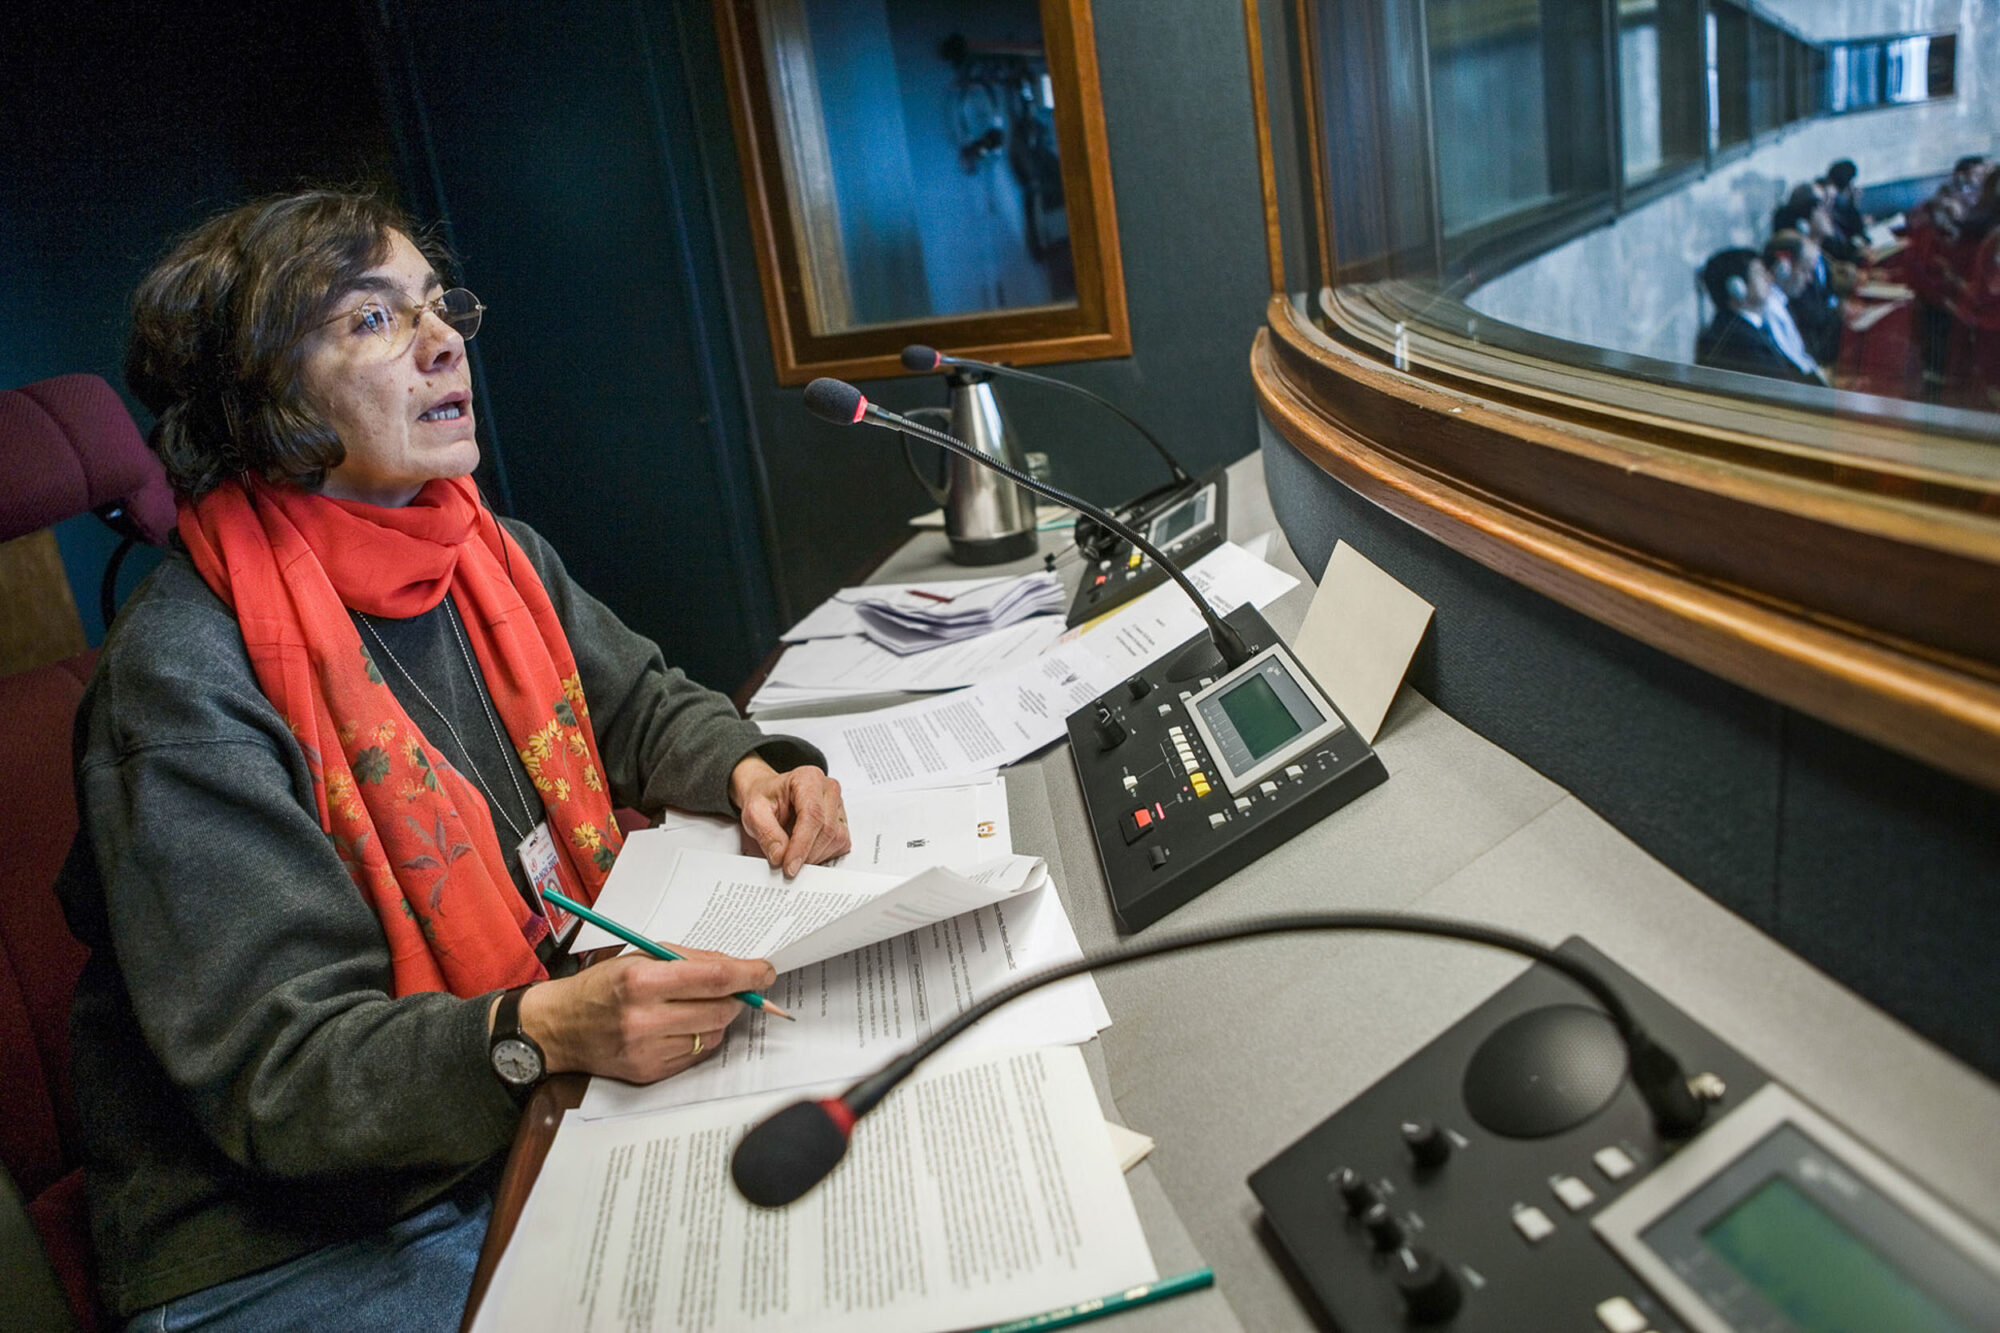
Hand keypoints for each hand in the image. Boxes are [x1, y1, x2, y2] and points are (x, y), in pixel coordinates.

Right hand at [509, 947, 775, 1083]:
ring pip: (713, 1035)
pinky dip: (699, 1038)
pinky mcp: (649, 1072)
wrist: (558, 1027)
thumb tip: (737, 967)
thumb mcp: (640, 957)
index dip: (748, 975)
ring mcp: (647, 1050)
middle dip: (738, 997)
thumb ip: (690, 960)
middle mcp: (645, 1018)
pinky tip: (681, 1026)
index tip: (767, 972)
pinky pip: (696, 1054)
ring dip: (719, 1018)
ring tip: (699, 1006)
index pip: (714, 978)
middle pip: (720, 1010)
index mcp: (642, 981)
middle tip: (739, 988)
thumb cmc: (602, 986)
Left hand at [730, 756, 849, 876]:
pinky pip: (840, 844)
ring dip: (814, 855)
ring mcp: (839, 805)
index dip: (802, 844)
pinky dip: (823, 854)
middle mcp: (828, 789)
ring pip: (836, 839)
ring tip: (793, 852)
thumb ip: (766, 833)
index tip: (790, 866)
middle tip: (786, 865)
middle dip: (806, 854)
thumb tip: (780, 856)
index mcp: (808, 779)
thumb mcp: (754, 812)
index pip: (812, 814)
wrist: (770, 796)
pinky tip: (806, 849)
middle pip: (826, 829)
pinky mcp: (842, 821)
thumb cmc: (765, 799)